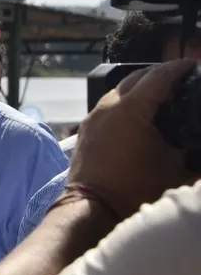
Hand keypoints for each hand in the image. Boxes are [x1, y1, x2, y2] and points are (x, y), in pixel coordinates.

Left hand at [69, 59, 196, 219]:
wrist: (91, 208)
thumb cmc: (134, 189)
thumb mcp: (176, 169)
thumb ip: (195, 152)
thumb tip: (197, 144)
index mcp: (131, 109)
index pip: (159, 76)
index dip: (180, 68)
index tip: (194, 66)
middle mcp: (108, 106)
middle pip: (136, 77)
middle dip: (160, 74)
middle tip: (182, 80)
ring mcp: (93, 116)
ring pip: (120, 89)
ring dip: (141, 88)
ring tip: (164, 96)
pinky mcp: (86, 129)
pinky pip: (108, 105)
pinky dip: (126, 102)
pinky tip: (141, 115)